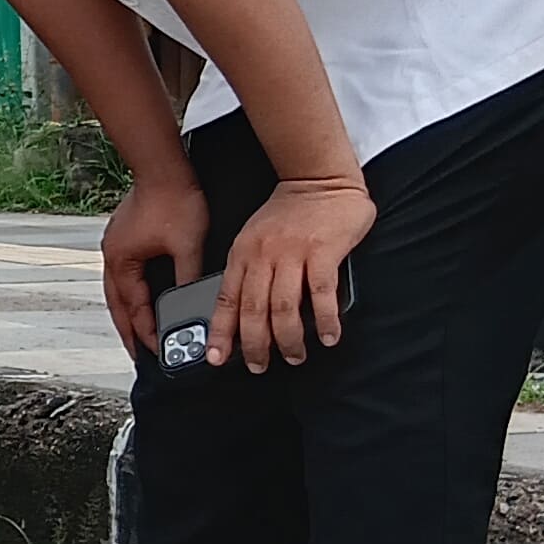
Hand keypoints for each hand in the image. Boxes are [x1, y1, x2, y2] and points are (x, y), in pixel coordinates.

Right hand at [101, 172, 209, 359]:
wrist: (164, 166)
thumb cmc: (173, 198)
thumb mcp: (188, 246)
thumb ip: (189, 279)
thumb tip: (194, 305)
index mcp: (123, 261)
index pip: (134, 307)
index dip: (146, 331)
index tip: (158, 350)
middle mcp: (113, 255)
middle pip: (116, 305)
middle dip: (127, 331)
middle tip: (137, 354)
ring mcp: (116, 245)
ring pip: (116, 291)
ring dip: (126, 312)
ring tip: (135, 331)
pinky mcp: (123, 237)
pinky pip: (121, 275)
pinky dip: (128, 293)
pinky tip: (138, 296)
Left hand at [211, 175, 373, 371]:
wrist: (319, 178)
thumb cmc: (288, 212)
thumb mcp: (254, 237)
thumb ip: (249, 269)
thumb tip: (243, 312)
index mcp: (242, 253)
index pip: (226, 300)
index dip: (220, 332)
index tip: (215, 358)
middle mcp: (263, 256)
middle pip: (253, 310)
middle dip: (254, 345)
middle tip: (260, 366)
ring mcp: (292, 254)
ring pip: (283, 307)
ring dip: (288, 339)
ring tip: (294, 356)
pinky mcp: (322, 252)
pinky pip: (321, 293)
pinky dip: (324, 320)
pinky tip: (327, 336)